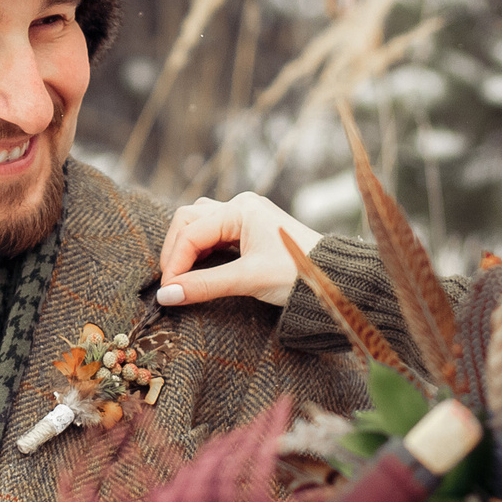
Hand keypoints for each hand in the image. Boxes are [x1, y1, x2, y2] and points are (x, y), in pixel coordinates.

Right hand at [156, 193, 324, 308]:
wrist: (335, 277)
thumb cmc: (297, 274)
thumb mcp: (248, 280)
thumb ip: (204, 286)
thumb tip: (166, 295)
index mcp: (240, 210)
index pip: (190, 232)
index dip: (174, 262)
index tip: (168, 291)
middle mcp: (241, 206)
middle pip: (189, 219)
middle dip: (176, 250)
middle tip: (172, 283)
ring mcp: (246, 215)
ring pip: (199, 222)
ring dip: (186, 246)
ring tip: (183, 275)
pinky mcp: (250, 229)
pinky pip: (214, 232)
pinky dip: (201, 249)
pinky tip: (199, 268)